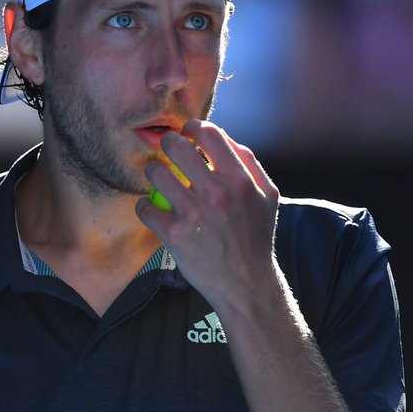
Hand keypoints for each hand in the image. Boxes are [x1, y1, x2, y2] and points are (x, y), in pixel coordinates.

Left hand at [135, 119, 280, 306]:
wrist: (246, 284)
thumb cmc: (255, 237)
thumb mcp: (267, 196)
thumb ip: (248, 163)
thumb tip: (223, 137)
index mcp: (239, 180)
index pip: (209, 133)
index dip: (192, 127)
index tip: (187, 134)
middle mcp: (216, 194)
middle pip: (175, 146)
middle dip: (167, 144)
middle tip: (167, 152)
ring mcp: (193, 214)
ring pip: (156, 173)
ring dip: (154, 174)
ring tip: (160, 181)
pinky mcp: (174, 235)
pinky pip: (145, 207)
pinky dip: (145, 207)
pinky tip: (155, 211)